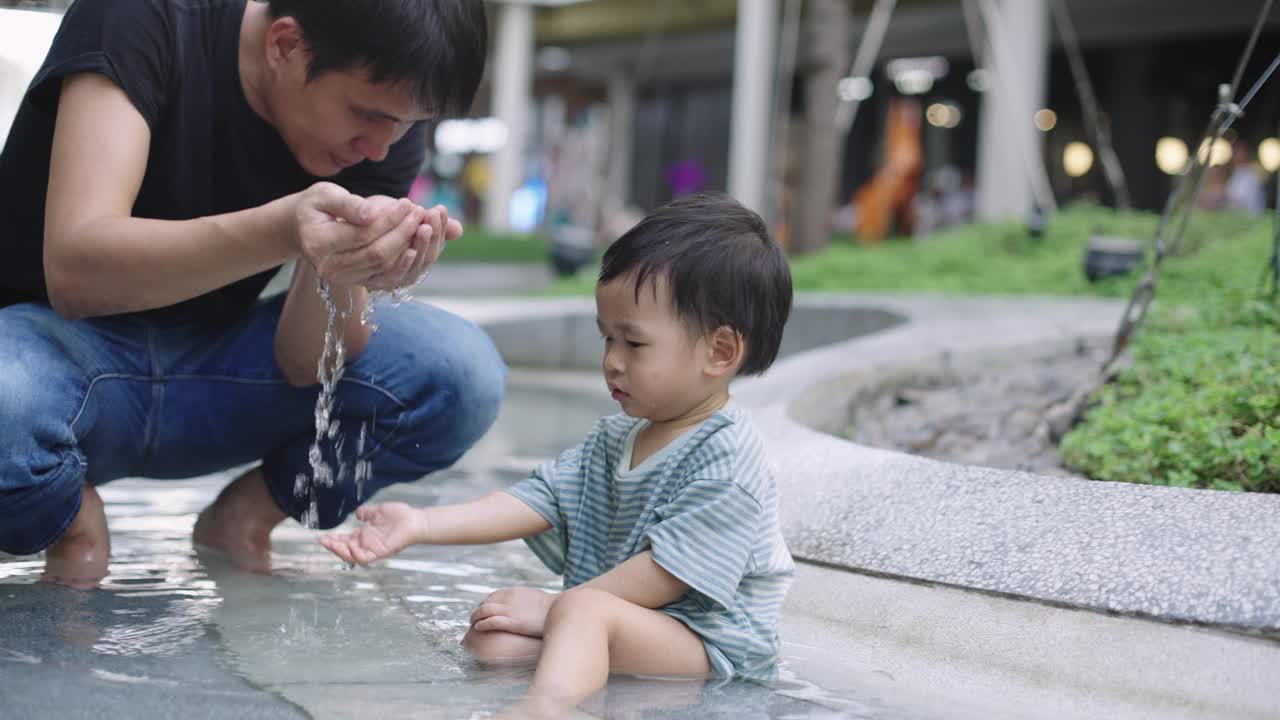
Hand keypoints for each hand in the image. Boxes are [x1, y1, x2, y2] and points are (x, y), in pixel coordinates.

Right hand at [291, 182, 426, 289]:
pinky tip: (416, 246)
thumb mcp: (324, 195)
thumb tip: (372, 214)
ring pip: (384, 266)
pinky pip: (385, 277)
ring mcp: (342, 279)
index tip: (407, 203)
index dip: (389, 219)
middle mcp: (329, 267)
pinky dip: (404, 262)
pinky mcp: (355, 283)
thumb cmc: (315, 207)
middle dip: (402, 233)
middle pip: (377, 254)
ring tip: (421, 224)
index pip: (363, 233)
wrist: (303, 228)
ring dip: (408, 246)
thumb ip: (348, 204)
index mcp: (318, 242)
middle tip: (419, 212)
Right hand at [318, 502, 424, 565]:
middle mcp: (367, 544)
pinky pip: (365, 558)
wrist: (415, 520)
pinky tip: (350, 547)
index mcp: (365, 535)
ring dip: (341, 551)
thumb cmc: (400, 516)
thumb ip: (366, 513)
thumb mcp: (378, 512)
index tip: (323, 536)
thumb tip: (357, 513)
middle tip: (323, 541)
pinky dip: (356, 555)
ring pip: (352, 556)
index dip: (334, 539)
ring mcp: (373, 549)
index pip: (345, 540)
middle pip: (345, 549)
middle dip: (333, 546)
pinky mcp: (380, 552)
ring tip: (332, 544)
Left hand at [375, 202, 463, 292]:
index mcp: (416, 257)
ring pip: (415, 269)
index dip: (441, 231)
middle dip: (433, 237)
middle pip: (427, 260)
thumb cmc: (371, 217)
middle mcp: (405, 272)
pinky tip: (409, 250)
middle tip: (433, 215)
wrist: (334, 222)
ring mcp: (391, 280)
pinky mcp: (372, 283)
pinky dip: (404, 266)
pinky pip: (395, 278)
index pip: (435, 248)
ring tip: (422, 224)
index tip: (440, 210)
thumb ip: (430, 224)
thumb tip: (459, 229)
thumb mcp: (402, 217)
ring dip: (421, 246)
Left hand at [469, 586, 557, 637]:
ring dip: (475, 618)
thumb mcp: (535, 599)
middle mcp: (509, 597)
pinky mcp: (512, 621)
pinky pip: (491, 621)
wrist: (560, 609)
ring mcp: (510, 609)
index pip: (493, 597)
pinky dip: (482, 624)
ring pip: (484, 611)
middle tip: (473, 622)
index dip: (485, 606)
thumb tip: (526, 609)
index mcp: (514, 592)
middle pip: (486, 603)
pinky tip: (478, 628)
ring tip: (472, 625)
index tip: (483, 614)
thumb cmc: (552, 608)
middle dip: (478, 612)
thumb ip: (526, 602)